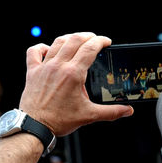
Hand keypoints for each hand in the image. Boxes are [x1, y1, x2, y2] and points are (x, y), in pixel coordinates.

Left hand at [19, 33, 133, 135]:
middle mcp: (59, 66)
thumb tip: (128, 111)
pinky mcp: (33, 71)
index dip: (101, 41)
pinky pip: (34, 51)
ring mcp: (44, 67)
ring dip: (70, 37)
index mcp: (74, 74)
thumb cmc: (59, 120)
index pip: (90, 48)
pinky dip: (42, 47)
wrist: (35, 126)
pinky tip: (49, 49)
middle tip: (95, 39)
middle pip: (75, 40)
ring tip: (78, 40)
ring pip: (58, 42)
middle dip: (88, 36)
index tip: (107, 41)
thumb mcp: (89, 115)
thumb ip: (111, 112)